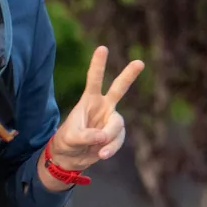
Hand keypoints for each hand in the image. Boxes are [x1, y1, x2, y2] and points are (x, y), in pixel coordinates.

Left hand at [44, 46, 143, 173]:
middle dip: (129, 75)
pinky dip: (111, 148)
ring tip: (99, 151)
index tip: (102, 48)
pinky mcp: (115, 135)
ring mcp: (111, 120)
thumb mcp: (70, 138)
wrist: (70, 158)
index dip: (98, 65)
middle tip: (139, 62)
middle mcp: (103, 107)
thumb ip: (85, 135)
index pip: (94, 80)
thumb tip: (103, 136)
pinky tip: (101, 154)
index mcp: (88, 100)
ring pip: (117, 125)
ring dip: (109, 139)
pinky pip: (118, 140)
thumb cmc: (66, 142)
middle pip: (119, 88)